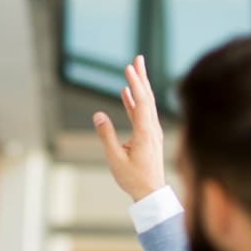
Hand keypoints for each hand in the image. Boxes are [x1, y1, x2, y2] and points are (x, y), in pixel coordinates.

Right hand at [93, 55, 166, 201]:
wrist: (151, 192)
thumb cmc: (133, 178)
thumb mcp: (115, 159)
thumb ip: (107, 136)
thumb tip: (98, 115)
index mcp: (145, 133)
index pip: (142, 102)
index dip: (136, 83)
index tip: (128, 68)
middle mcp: (152, 128)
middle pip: (148, 97)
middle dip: (141, 76)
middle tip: (137, 57)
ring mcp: (152, 131)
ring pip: (146, 103)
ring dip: (140, 85)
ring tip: (134, 69)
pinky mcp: (149, 135)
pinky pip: (142, 113)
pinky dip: (134, 101)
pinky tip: (126, 93)